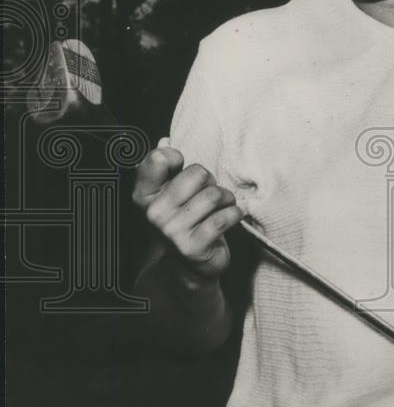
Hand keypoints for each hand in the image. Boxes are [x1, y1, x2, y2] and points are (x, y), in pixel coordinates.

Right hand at [132, 145, 241, 281]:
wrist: (190, 265)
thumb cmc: (185, 222)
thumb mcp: (171, 194)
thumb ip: (166, 168)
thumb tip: (164, 141)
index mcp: (144, 194)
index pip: (160, 158)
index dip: (177, 158)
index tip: (182, 170)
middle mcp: (154, 212)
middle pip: (196, 173)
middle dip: (210, 181)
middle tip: (209, 194)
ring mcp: (172, 230)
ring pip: (214, 195)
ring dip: (226, 199)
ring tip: (222, 207)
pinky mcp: (193, 245)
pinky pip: (224, 217)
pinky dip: (234, 214)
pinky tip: (231, 218)